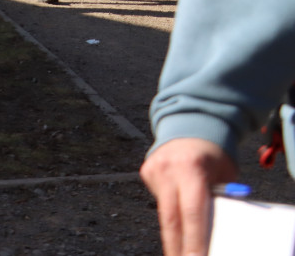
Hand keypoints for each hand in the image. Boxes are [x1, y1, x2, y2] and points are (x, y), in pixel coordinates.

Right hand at [140, 138, 236, 255]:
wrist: (190, 126)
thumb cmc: (213, 155)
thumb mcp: (224, 175)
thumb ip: (220, 199)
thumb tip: (218, 230)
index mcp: (192, 169)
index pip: (192, 213)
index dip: (194, 240)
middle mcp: (169, 169)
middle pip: (170, 219)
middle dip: (177, 247)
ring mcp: (154, 169)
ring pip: (163, 212)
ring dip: (173, 233)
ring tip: (181, 249)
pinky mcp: (145, 172)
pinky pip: (159, 200)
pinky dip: (170, 210)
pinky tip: (178, 208)